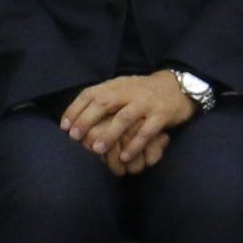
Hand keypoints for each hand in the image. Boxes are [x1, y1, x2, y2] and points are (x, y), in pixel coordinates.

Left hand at [58, 71, 197, 176]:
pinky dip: (135, 144)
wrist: (178, 86)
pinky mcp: (161, 114)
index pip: (91, 93)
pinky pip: (146, 131)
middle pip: (104, 103)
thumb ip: (103, 99)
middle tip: (74, 137)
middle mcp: (129, 91)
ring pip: (124, 118)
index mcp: (116, 85)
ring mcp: (146, 103)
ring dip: (109, 134)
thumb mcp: (122, 89)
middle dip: (86, 120)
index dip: (75, 109)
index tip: (64, 126)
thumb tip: (76, 118)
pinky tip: (125, 156)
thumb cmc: (143, 92)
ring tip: (96, 149)